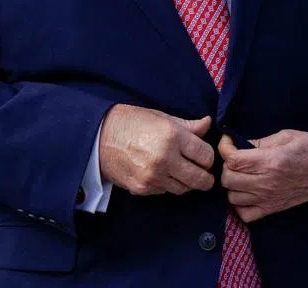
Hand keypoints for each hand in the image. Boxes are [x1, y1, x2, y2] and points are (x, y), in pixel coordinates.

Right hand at [98, 105, 215, 195]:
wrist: (99, 136)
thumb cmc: (131, 122)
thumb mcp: (161, 117)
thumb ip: (187, 125)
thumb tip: (207, 124)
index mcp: (173, 136)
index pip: (206, 155)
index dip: (208, 156)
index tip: (203, 155)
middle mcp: (165, 158)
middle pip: (200, 179)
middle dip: (205, 176)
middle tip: (202, 172)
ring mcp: (153, 176)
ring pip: (184, 188)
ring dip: (186, 182)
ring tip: (180, 171)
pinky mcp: (143, 188)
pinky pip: (166, 191)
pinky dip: (168, 185)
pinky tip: (162, 173)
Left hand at [219, 130, 307, 222]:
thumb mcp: (286, 136)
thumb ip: (260, 142)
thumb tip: (239, 144)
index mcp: (271, 162)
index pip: (233, 160)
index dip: (224, 147)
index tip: (228, 141)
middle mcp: (267, 183)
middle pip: (227, 179)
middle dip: (226, 165)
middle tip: (235, 156)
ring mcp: (269, 199)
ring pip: (232, 197)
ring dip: (231, 184)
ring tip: (240, 173)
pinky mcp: (273, 209)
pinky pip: (245, 215)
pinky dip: (240, 204)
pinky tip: (245, 191)